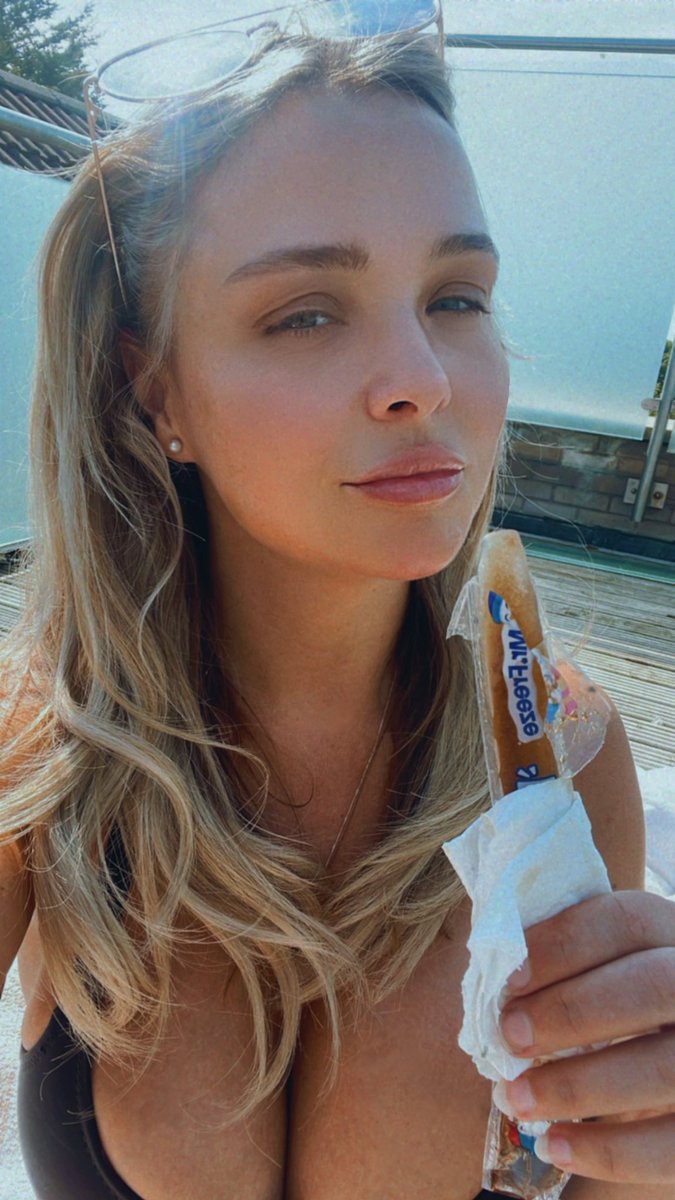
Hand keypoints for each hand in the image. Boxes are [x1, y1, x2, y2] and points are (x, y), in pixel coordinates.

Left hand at [493, 890, 674, 1183]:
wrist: (662, 1066)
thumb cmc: (614, 1012)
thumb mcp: (603, 973)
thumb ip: (564, 966)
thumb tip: (492, 979)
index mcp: (671, 935)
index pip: (628, 921)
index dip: (565, 944)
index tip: (509, 977)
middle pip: (653, 985)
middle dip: (572, 1010)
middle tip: (510, 1034)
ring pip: (662, 1067)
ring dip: (576, 1085)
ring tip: (514, 1098)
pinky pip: (671, 1147)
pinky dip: (609, 1151)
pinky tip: (554, 1146)